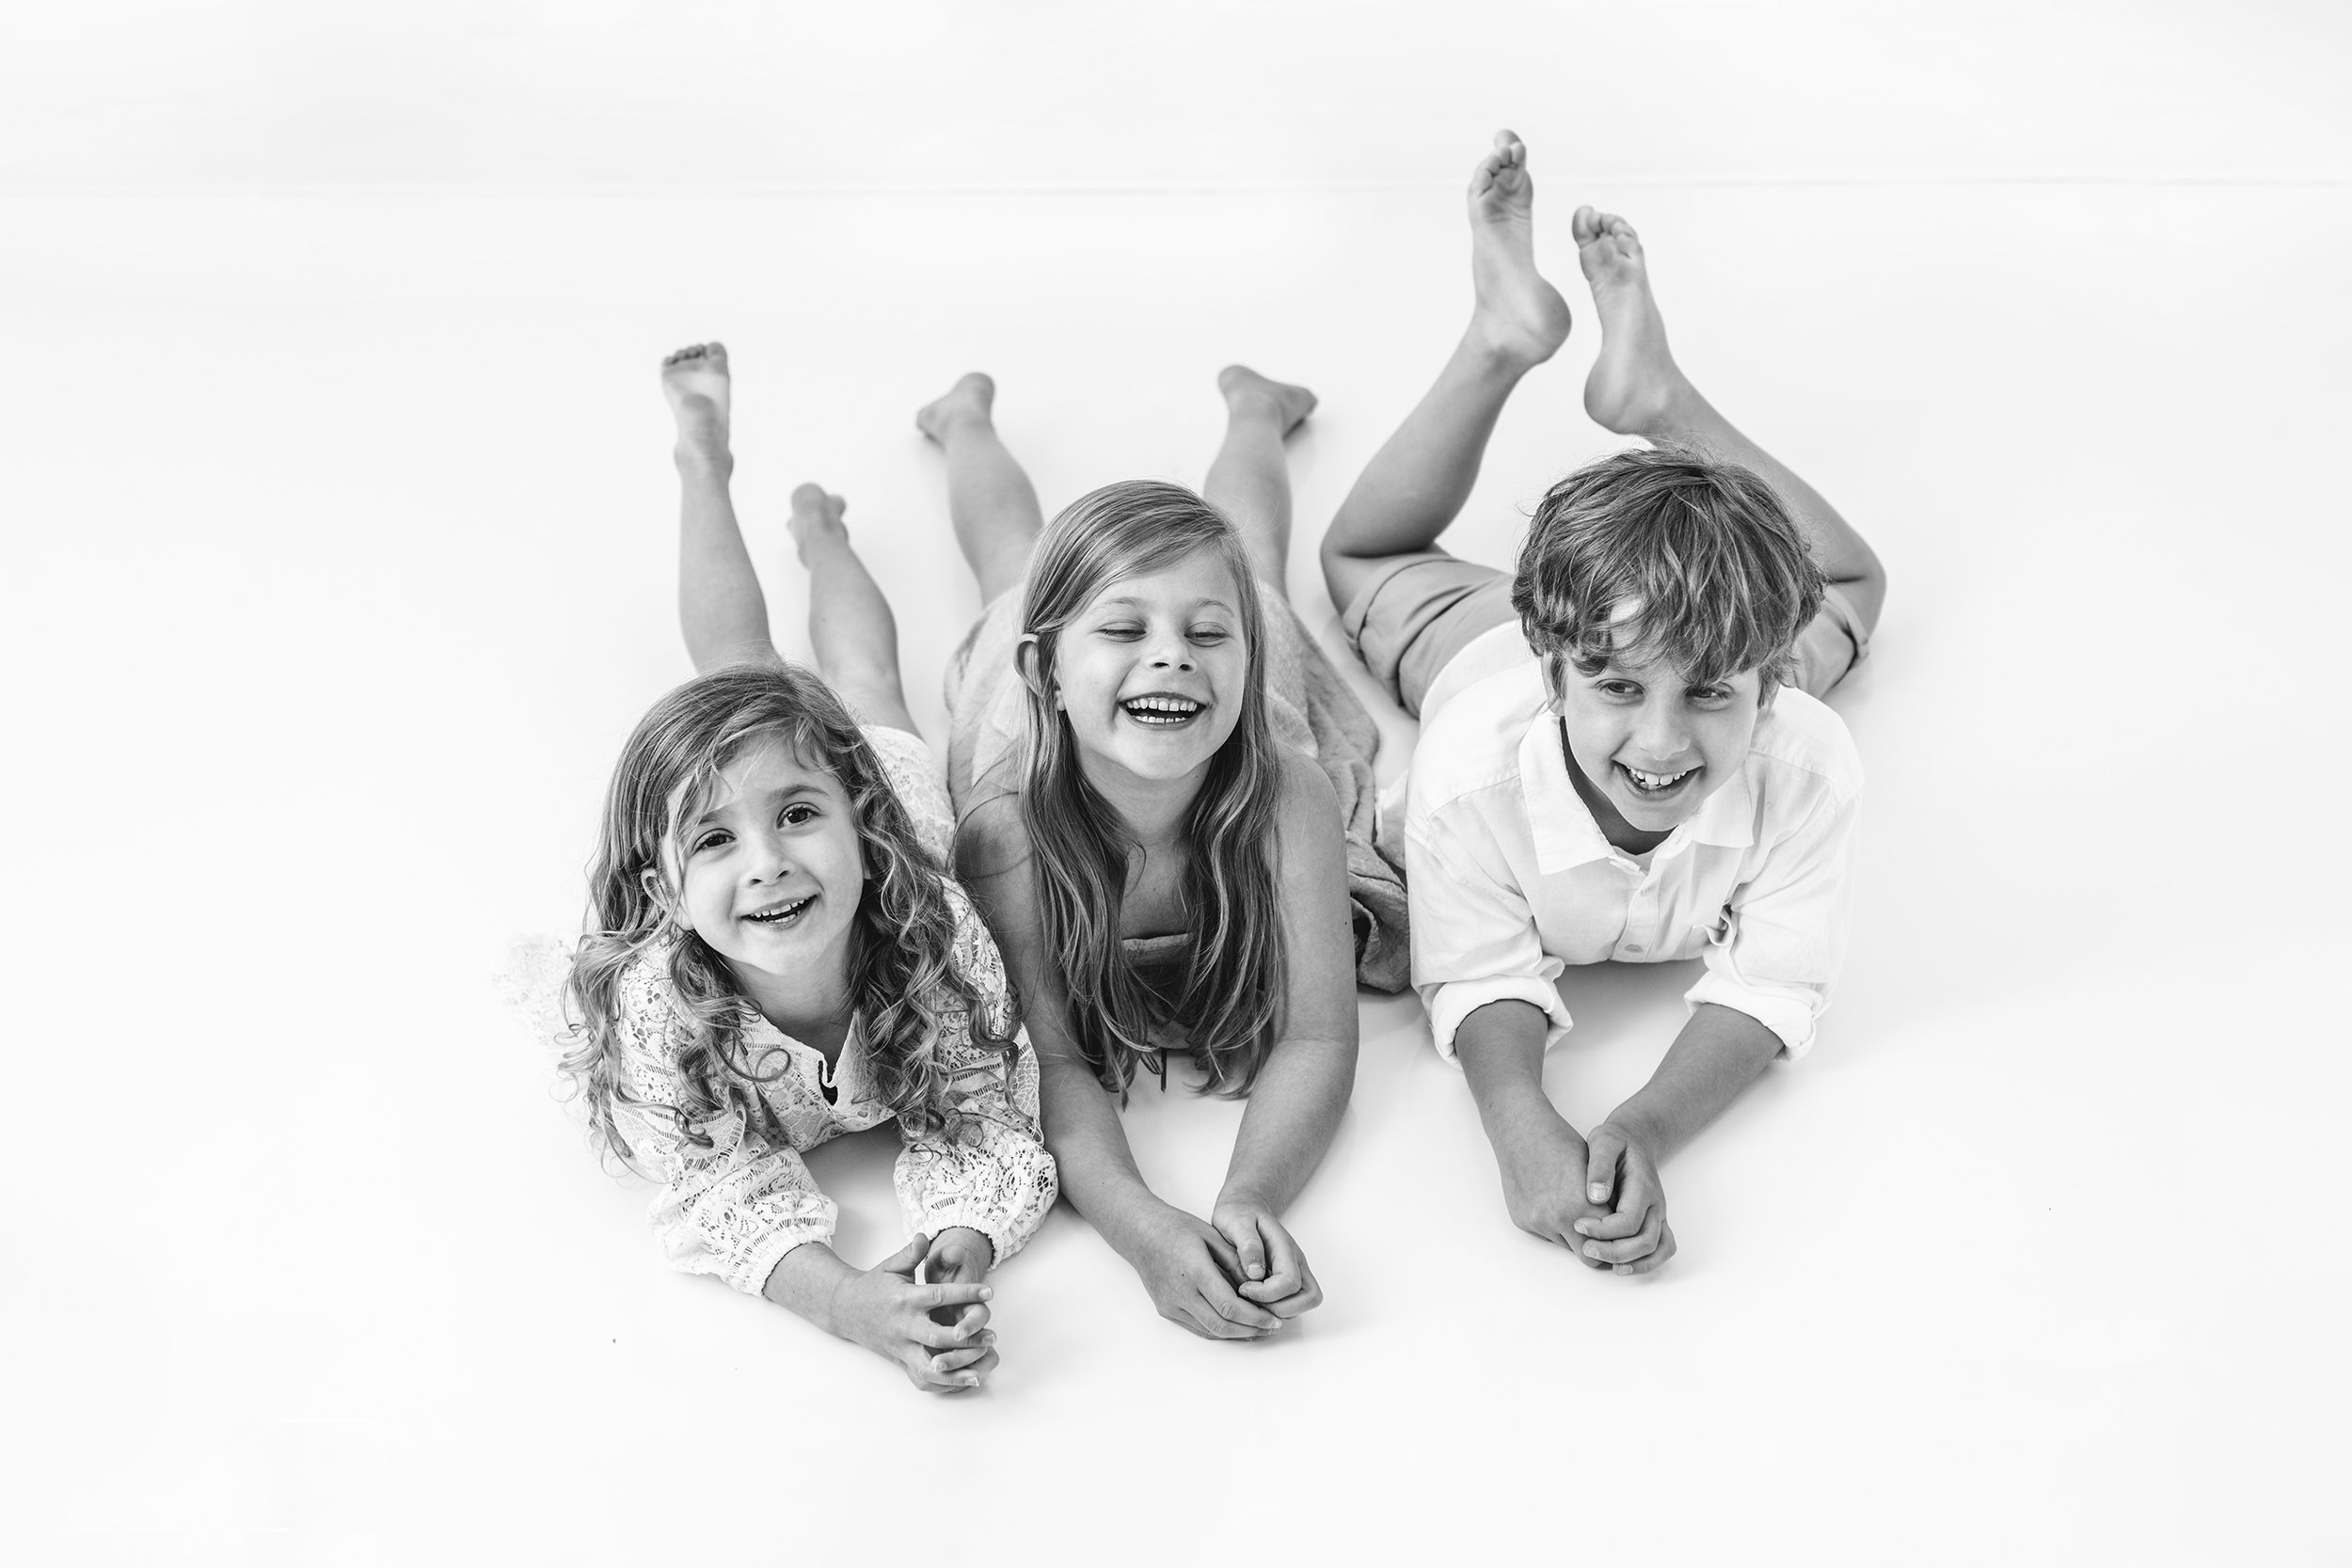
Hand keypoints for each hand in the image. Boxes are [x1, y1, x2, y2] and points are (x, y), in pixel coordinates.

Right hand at [829, 1234, 997, 1391]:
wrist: (845, 1309)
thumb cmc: (874, 1285)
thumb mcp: (891, 1266)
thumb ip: (911, 1253)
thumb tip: (925, 1236)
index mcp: (905, 1298)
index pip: (939, 1296)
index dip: (965, 1294)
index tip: (989, 1292)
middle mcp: (904, 1325)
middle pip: (937, 1336)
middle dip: (966, 1338)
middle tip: (992, 1335)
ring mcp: (901, 1346)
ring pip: (930, 1365)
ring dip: (957, 1369)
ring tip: (981, 1369)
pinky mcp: (900, 1360)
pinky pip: (922, 1378)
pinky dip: (943, 1384)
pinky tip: (964, 1382)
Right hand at [1116, 1202, 1286, 1340]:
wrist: (1140, 1233)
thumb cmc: (1176, 1228)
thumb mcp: (1211, 1236)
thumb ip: (1236, 1262)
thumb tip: (1259, 1285)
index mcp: (1195, 1271)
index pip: (1230, 1306)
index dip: (1255, 1318)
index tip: (1274, 1318)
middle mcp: (1180, 1293)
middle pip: (1221, 1325)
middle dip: (1251, 1330)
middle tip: (1272, 1328)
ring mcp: (1170, 1305)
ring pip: (1209, 1331)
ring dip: (1237, 1334)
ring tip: (1259, 1329)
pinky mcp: (1166, 1310)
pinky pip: (1197, 1328)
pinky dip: (1220, 1330)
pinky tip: (1236, 1326)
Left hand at [1209, 1194, 1323, 1319]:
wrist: (1244, 1206)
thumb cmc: (1239, 1214)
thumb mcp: (1235, 1221)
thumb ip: (1247, 1244)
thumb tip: (1256, 1273)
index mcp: (1284, 1247)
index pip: (1290, 1282)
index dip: (1266, 1294)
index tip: (1243, 1288)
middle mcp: (1295, 1262)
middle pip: (1309, 1298)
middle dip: (1279, 1308)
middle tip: (1251, 1300)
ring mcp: (1295, 1271)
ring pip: (1303, 1304)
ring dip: (1278, 1311)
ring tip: (1251, 1300)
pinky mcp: (1286, 1280)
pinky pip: (1292, 1304)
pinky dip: (1275, 1309)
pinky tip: (1253, 1299)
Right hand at [1491, 1113, 1613, 1269]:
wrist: (1521, 1132)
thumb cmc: (1562, 1144)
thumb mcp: (1595, 1170)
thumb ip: (1608, 1204)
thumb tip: (1619, 1227)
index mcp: (1584, 1206)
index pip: (1610, 1245)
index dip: (1615, 1243)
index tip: (1618, 1239)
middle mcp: (1560, 1219)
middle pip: (1588, 1256)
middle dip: (1596, 1248)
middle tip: (1600, 1235)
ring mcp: (1538, 1222)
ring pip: (1565, 1244)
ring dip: (1571, 1233)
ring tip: (1570, 1206)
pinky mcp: (1522, 1220)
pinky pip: (1545, 1233)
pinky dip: (1551, 1224)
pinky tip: (1550, 1199)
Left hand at [1576, 1119, 1676, 1274]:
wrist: (1635, 1138)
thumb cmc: (1615, 1141)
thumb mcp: (1603, 1141)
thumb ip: (1599, 1167)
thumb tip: (1595, 1196)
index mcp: (1643, 1184)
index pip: (1629, 1220)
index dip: (1603, 1229)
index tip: (1578, 1224)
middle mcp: (1655, 1203)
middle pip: (1644, 1240)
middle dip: (1613, 1251)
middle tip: (1585, 1248)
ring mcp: (1658, 1214)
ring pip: (1657, 1249)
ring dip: (1631, 1262)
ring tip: (1602, 1263)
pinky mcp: (1655, 1221)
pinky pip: (1661, 1249)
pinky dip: (1645, 1263)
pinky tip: (1619, 1266)